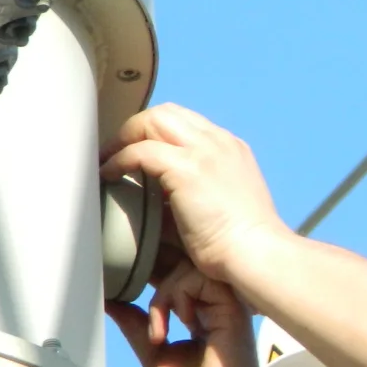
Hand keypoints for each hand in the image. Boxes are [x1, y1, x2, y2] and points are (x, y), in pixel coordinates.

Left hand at [100, 104, 287, 287]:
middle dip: (137, 128)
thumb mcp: (226, 202)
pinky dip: (118, 160)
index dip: (158, 133)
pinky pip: (139, 151)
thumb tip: (164, 195)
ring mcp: (203, 152)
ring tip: (110, 160)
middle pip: (167, 113)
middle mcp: (218, 142)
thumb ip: (201, 187)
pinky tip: (110, 175)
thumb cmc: (243, 242)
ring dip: (125, 137)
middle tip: (119, 152)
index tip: (141, 153)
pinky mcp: (185, 169)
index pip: (187, 122)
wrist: (256, 253)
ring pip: (152, 120)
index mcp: (231, 149)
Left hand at [107, 261, 281, 366]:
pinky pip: (197, 278)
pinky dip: (175, 297)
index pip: (180, 281)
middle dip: (156, 277)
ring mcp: (225, 307)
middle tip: (137, 300)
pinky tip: (175, 326)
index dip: (155, 281)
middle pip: (184, 267)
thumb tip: (113, 303)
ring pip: (189, 268)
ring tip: (158, 330)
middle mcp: (217, 309)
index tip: (131, 296)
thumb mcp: (154, 356)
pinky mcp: (230, 309)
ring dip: (163, 295)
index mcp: (204, 319)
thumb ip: (138, 326)